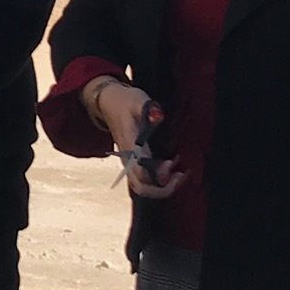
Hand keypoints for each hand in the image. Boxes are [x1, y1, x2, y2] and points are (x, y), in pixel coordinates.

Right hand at [91, 79, 186, 198]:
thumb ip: (148, 108)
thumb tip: (159, 116)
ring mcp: (130, 163)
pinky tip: (173, 168)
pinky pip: (145, 181)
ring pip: (143, 188)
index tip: (173, 161)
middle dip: (163, 189)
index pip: (141, 171)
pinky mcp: (134, 163)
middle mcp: (128, 159)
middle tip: (181, 176)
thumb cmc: (125, 102)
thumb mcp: (137, 99)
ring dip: (163, 188)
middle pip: (142, 187)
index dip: (159, 173)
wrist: (109, 104)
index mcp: (129, 146)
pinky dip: (160, 182)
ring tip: (180, 175)